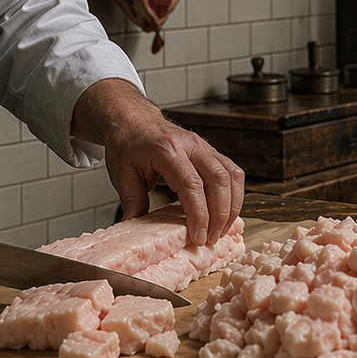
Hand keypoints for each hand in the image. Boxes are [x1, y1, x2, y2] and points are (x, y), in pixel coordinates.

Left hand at [72, 79, 243, 244]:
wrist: (133, 119)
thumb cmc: (127, 144)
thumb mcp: (122, 174)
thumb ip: (132, 201)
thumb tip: (133, 227)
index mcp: (166, 150)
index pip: (191, 184)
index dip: (198, 213)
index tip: (198, 235)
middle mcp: (190, 145)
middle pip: (218, 180)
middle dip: (219, 214)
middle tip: (211, 238)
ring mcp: (203, 146)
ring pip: (231, 175)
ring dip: (231, 205)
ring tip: (222, 228)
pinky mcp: (211, 150)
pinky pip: (232, 171)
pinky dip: (234, 193)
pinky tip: (227, 210)